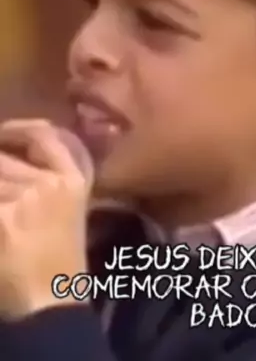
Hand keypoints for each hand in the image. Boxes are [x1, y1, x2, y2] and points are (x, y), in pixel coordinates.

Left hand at [0, 119, 91, 318]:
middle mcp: (51, 184)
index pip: (44, 136)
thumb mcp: (69, 208)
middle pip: (4, 158)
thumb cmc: (58, 258)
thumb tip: (13, 149)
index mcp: (73, 179)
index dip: (18, 129)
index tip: (4, 134)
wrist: (50, 302)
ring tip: (3, 210)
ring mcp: (25, 201)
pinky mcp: (3, 218)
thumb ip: (51, 176)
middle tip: (2, 191)